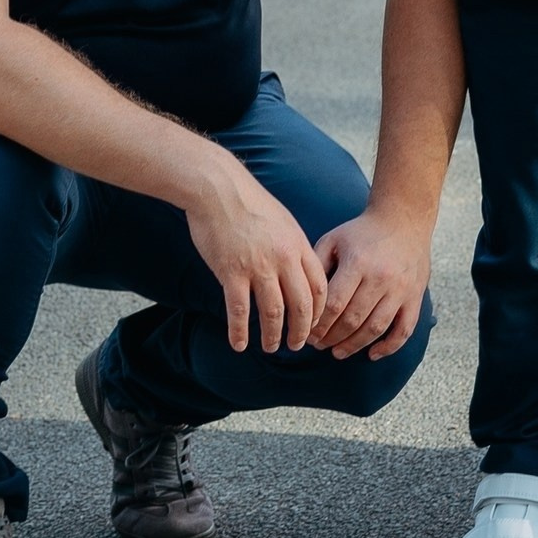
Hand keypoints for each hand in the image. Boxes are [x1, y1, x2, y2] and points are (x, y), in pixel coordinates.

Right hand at [185, 167, 330, 351]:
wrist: (218, 189)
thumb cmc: (249, 202)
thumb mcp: (284, 221)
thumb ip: (294, 247)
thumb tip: (299, 270)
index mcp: (298, 245)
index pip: (319, 287)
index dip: (319, 312)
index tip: (314, 325)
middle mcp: (283, 259)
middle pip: (302, 305)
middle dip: (302, 331)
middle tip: (297, 346)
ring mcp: (257, 266)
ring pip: (273, 312)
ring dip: (273, 335)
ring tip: (271, 348)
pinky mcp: (231, 272)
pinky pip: (239, 311)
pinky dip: (240, 332)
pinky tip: (239, 344)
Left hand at [312, 206, 434, 360]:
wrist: (404, 219)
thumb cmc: (362, 232)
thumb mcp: (334, 239)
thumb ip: (317, 265)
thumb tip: (301, 297)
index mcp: (358, 263)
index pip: (335, 304)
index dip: (319, 324)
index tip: (308, 333)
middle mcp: (381, 278)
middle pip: (353, 319)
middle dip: (331, 337)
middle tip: (318, 344)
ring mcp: (401, 289)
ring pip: (375, 328)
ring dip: (354, 345)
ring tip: (337, 352)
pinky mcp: (415, 297)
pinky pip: (404, 330)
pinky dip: (388, 347)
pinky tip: (372, 354)